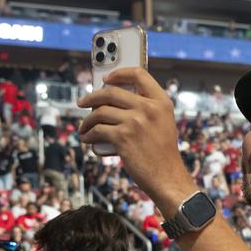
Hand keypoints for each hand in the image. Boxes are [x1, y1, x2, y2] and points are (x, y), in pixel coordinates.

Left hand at [77, 68, 196, 213]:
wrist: (167, 177)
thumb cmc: (163, 154)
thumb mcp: (163, 124)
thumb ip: (147, 109)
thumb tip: (114, 102)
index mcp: (161, 102)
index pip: (139, 74)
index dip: (119, 73)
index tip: (106, 79)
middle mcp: (149, 108)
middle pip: (111, 92)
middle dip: (92, 97)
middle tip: (83, 103)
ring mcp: (135, 122)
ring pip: (100, 112)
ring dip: (87, 120)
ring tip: (84, 127)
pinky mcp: (122, 137)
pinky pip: (97, 130)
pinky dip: (88, 135)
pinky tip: (87, 138)